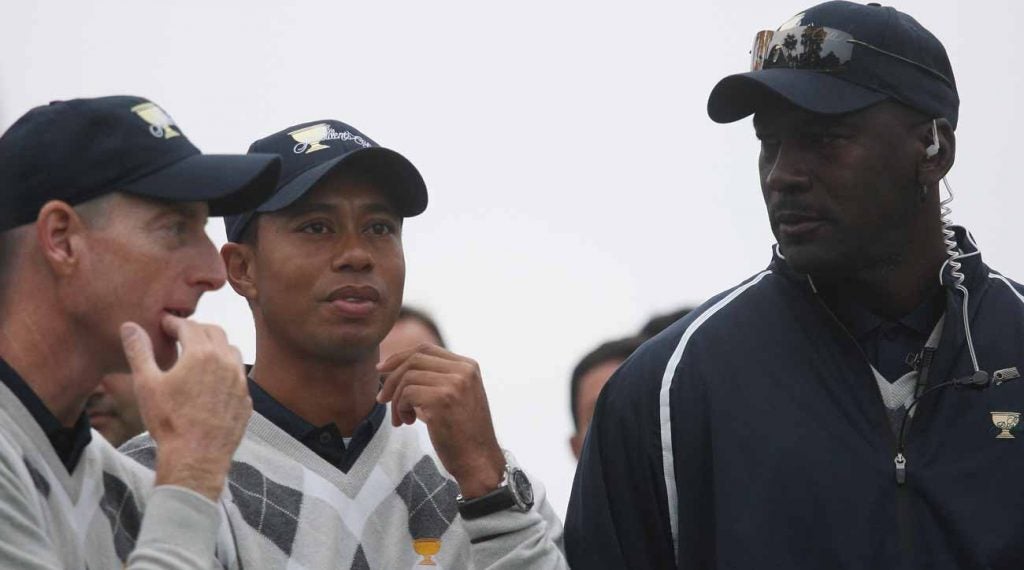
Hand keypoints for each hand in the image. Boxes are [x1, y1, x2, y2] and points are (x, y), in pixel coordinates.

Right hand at [120, 315, 250, 500]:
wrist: (196, 458)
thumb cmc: (168, 421)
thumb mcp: (146, 384)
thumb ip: (139, 351)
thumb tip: (130, 326)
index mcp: (202, 353)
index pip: (189, 326)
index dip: (174, 322)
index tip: (164, 324)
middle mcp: (226, 362)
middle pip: (214, 332)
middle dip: (196, 329)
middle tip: (180, 334)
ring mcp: (240, 381)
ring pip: (231, 351)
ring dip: (215, 346)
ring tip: (197, 354)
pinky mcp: (246, 399)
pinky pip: (238, 375)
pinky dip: (226, 369)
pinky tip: (212, 380)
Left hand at [377, 344, 504, 497]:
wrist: (479, 461)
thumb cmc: (464, 434)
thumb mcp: (456, 397)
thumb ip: (437, 380)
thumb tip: (397, 369)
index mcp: (468, 366)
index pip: (426, 349)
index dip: (400, 357)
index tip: (382, 368)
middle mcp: (463, 370)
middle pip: (414, 359)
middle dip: (391, 376)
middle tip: (382, 398)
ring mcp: (454, 383)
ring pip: (407, 377)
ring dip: (396, 399)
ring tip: (401, 418)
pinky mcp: (442, 400)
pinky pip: (407, 394)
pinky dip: (400, 408)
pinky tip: (407, 423)